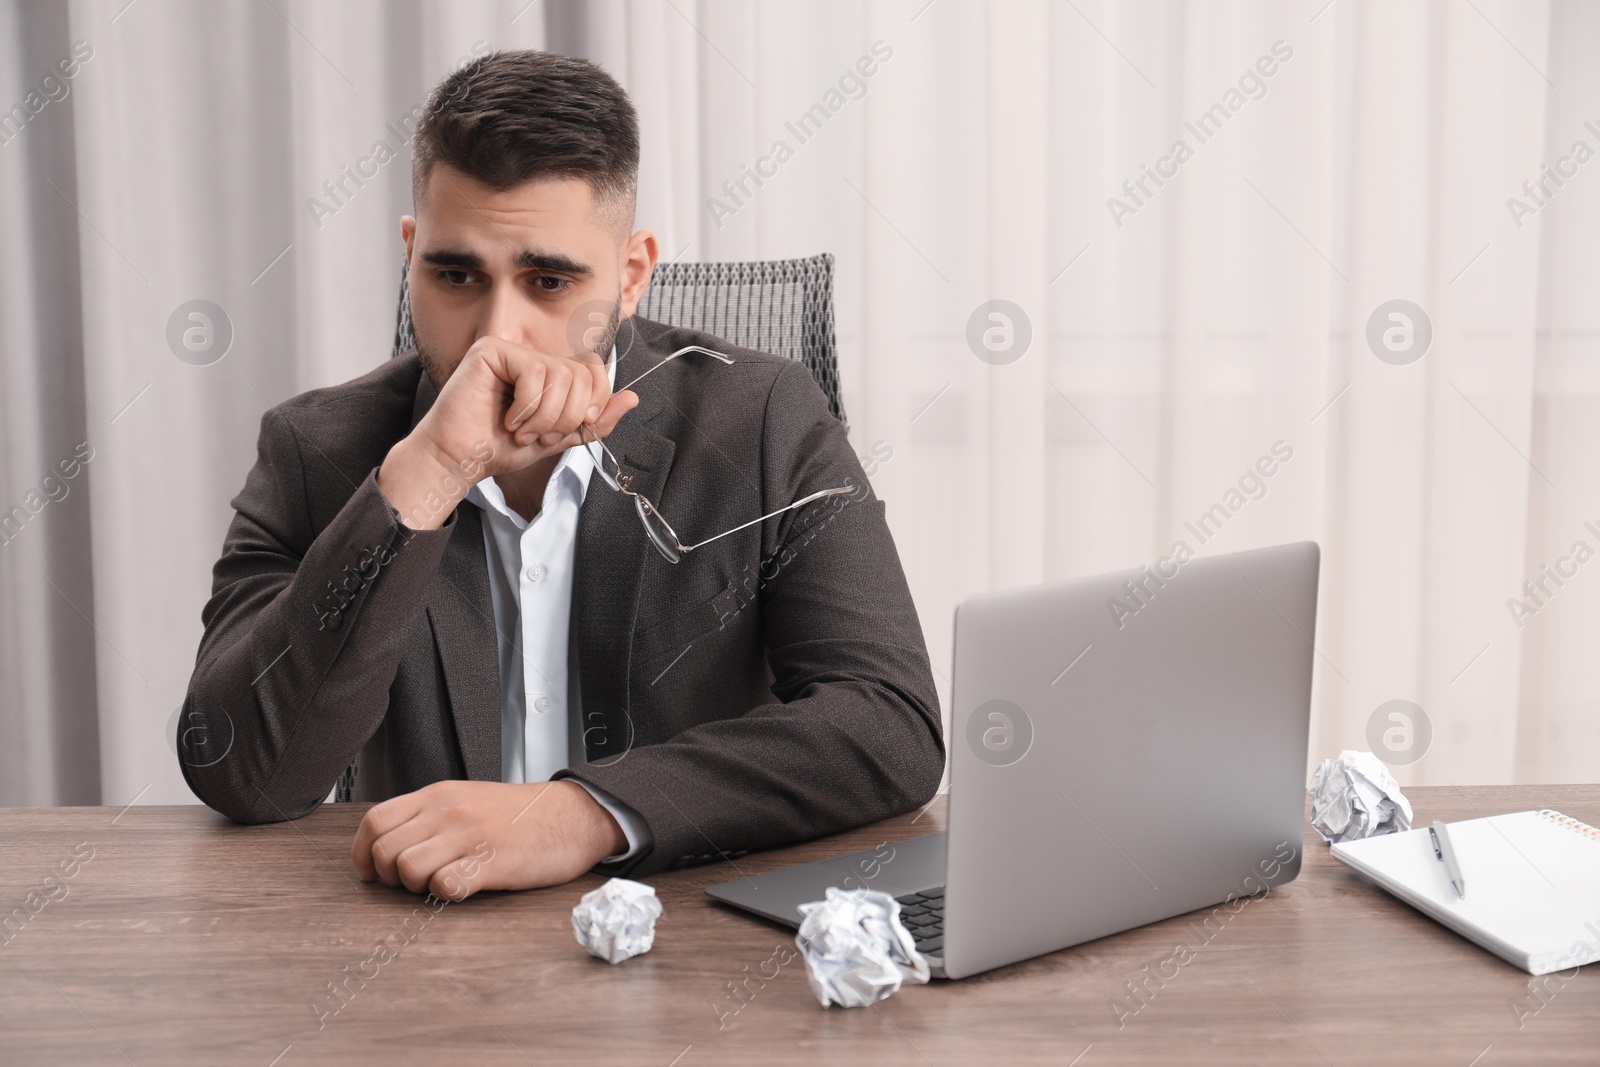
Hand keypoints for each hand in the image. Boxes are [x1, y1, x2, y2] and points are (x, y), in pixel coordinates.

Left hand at [351, 780, 627, 899]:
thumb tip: (389, 845)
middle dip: (389, 878)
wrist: (573, 815)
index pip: (375, 821)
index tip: (372, 873)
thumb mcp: (468, 799)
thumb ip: (429, 815)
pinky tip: (465, 888)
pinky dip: (446, 894)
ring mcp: (469, 836)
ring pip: (407, 869)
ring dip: (416, 887)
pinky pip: (445, 886)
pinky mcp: (491, 862)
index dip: (363, 854)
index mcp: (438, 795)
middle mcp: (448, 812)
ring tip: (440, 884)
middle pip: (385, 851)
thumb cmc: (520, 815)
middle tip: (412, 884)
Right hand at [379, 336, 638, 528]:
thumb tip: (633, 398)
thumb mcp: (560, 437)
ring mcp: (512, 350)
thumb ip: (595, 421)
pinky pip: (534, 373)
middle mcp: (533, 356)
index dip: (597, 400)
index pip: (595, 368)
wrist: (462, 459)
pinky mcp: (492, 350)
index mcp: (550, 372)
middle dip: (569, 415)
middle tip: (541, 436)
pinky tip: (508, 419)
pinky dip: (527, 406)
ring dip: (545, 417)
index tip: (577, 427)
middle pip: (583, 373)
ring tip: (522, 432)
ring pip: (560, 376)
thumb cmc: (501, 448)